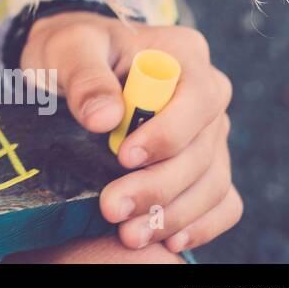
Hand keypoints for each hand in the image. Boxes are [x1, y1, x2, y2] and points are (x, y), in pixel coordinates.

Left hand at [21, 12, 240, 253]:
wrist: (69, 67)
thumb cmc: (72, 51)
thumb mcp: (67, 49)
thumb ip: (85, 76)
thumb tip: (104, 118)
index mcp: (183, 54)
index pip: (197, 97)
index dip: (168, 133)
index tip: (123, 157)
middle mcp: (207, 93)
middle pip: (203, 148)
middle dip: (159, 185)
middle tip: (112, 208)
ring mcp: (210, 131)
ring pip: (213, 181)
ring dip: (173, 213)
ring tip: (129, 233)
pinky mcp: (205, 163)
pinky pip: (222, 200)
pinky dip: (200, 223)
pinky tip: (166, 238)